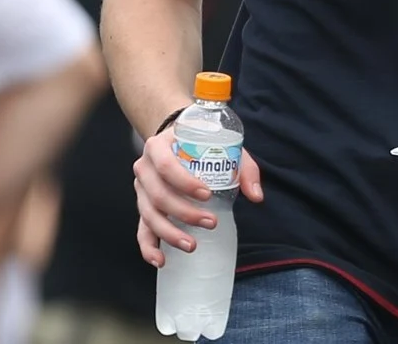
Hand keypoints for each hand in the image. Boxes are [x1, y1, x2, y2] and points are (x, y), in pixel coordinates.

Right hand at [132, 129, 262, 267]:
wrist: (177, 139)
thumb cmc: (201, 142)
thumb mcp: (224, 145)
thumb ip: (243, 168)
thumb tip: (256, 196)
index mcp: (159, 147)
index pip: (166, 166)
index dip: (184, 183)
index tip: (207, 195)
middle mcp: (144, 168)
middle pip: (158, 195)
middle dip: (184, 213)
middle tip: (211, 222)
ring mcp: (141, 189)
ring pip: (149, 215)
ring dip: (169, 233)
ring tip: (192, 245)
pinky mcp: (143, 206)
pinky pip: (141, 229)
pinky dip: (148, 247)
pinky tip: (161, 260)